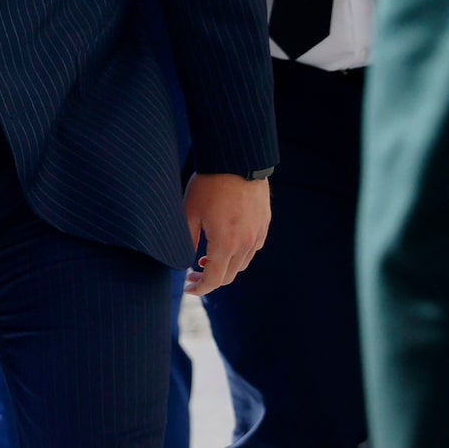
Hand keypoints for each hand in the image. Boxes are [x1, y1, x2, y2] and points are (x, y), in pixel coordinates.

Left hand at [182, 173, 269, 295]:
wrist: (237, 159)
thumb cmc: (209, 184)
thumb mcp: (190, 212)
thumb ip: (187, 240)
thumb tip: (184, 261)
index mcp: (225, 244)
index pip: (214, 280)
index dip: (200, 288)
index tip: (189, 287)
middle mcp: (245, 243)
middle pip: (228, 276)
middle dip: (209, 279)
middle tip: (193, 273)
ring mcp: (257, 234)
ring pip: (242, 263)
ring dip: (225, 266)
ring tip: (207, 258)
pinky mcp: (264, 224)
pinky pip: (252, 248)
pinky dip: (239, 253)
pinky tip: (227, 243)